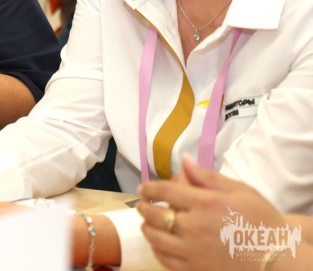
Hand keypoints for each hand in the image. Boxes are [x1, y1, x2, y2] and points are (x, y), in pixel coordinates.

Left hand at [138, 156, 285, 270]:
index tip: (143, 189)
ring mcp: (193, 251)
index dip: (149, 189)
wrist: (278, 258)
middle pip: (155, 215)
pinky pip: (166, 260)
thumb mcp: (240, 191)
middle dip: (144, 208)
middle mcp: (194, 227)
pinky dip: (157, 250)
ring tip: (147, 224)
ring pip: (156, 239)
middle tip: (142, 205)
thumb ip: (208, 177)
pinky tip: (159, 245)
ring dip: (147, 229)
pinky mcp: (195, 270)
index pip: (165, 191)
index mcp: (206, 203)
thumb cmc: (261, 221)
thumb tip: (185, 160)